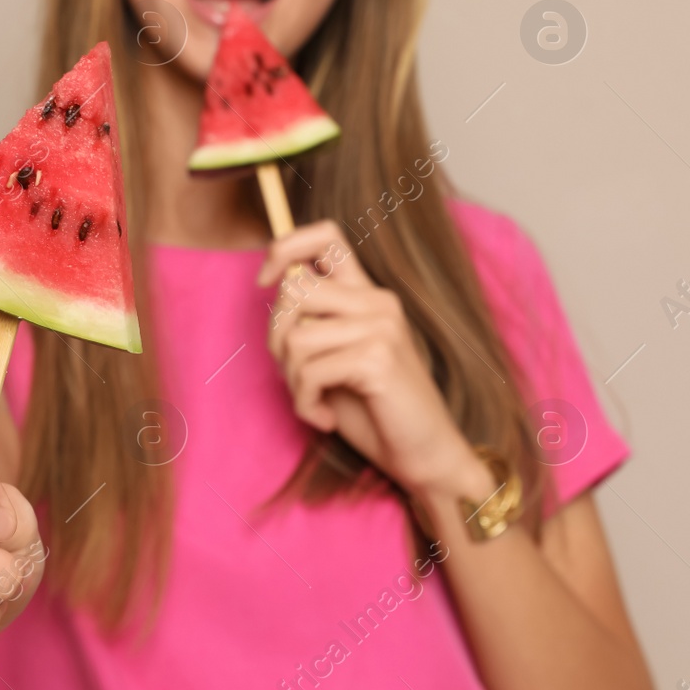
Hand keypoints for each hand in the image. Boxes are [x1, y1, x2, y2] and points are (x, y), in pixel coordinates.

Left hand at [259, 222, 492, 502]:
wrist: (425, 454)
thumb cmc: (376, 411)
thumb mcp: (335, 359)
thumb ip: (311, 324)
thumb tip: (274, 290)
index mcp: (367, 295)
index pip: (327, 236)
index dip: (285, 248)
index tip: (265, 281)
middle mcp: (377, 302)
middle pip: (295, 287)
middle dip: (277, 337)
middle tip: (296, 374)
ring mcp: (381, 327)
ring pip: (296, 336)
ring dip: (293, 381)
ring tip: (313, 401)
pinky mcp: (378, 358)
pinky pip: (310, 370)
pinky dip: (305, 403)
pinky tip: (324, 419)